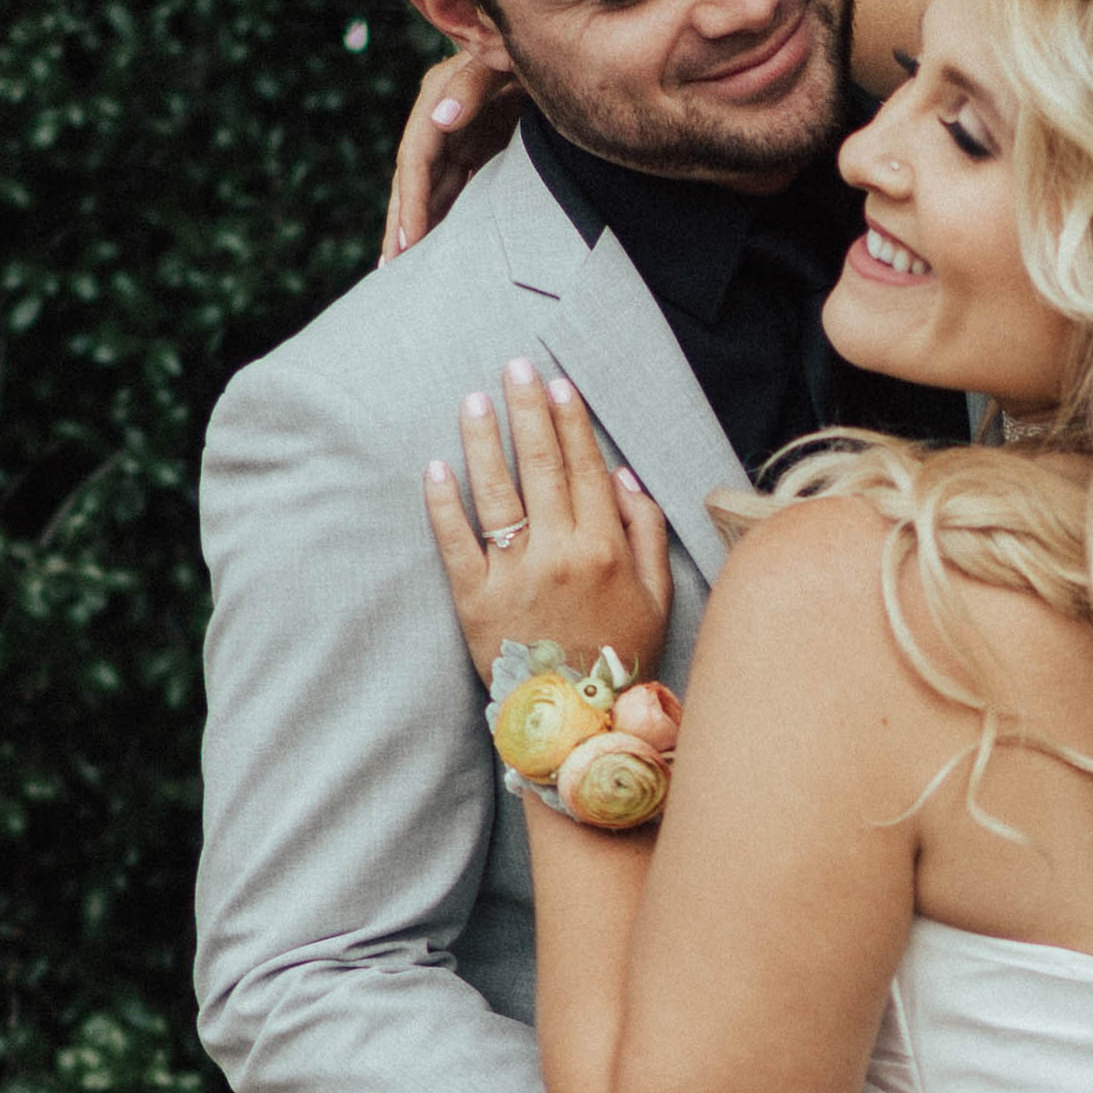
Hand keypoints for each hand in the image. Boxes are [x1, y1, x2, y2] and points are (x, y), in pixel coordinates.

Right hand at [383, 40, 515, 259]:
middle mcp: (440, 117)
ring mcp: (458, 134)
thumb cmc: (531, 53)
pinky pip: (455, 189)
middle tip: (391, 269)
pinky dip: (445, 217)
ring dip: (418, 226)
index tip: (407, 241)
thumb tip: (438, 118)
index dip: (409, 201)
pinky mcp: (477, 146)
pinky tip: (438, 248)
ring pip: (431, 188)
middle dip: (402, 223)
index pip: (415, 159)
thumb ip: (471, 84)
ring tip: (405, 270)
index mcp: (437, 96)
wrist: (565, 50)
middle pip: (413, 180)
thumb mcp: (502, 61)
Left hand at [424, 359, 672, 690]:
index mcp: (605, 548)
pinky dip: (443, 504)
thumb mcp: (657, 597)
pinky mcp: (475, 600)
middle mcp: (560, 553)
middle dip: (527, 411)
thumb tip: (625, 477)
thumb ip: (647, 534)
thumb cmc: (618, 656)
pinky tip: (435, 467)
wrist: (579, 724)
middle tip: (513, 367)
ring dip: (484, 441)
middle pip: (542, 467)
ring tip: (473, 401)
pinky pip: (455, 543)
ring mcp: (515, 575)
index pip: (586, 468)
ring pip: (497, 494)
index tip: (558, 385)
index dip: (571, 422)